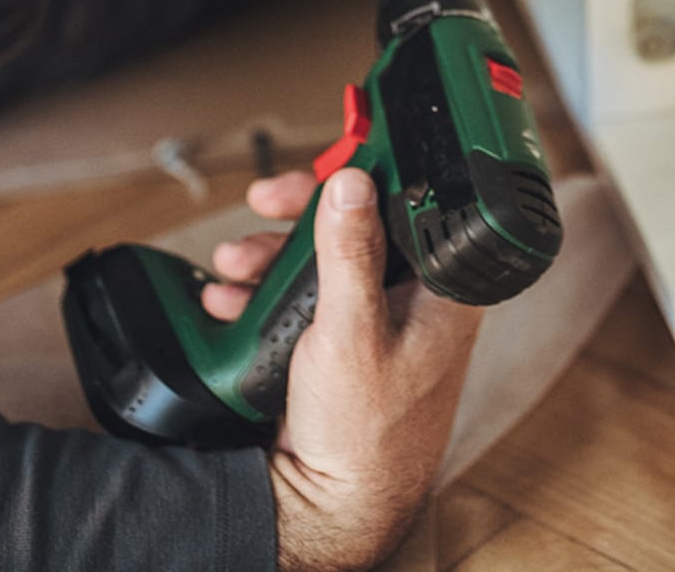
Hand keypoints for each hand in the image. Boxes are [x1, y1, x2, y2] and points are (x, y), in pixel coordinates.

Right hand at [206, 170, 479, 571]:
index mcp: (442, 288)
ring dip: (273, 255)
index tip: (325, 166)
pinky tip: (232, 298)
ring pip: (325, 258)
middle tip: (264, 203)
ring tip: (235, 265)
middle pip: (359, 224)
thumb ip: (351, 253)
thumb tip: (352, 183)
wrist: (331, 509)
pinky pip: (307, 295)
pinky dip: (267, 291)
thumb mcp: (352, 332)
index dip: (364, 176)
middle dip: (301, 217)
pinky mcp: (344, 341)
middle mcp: (416, 297)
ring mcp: (379, 320)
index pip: (409, 204)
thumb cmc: (366, 436)